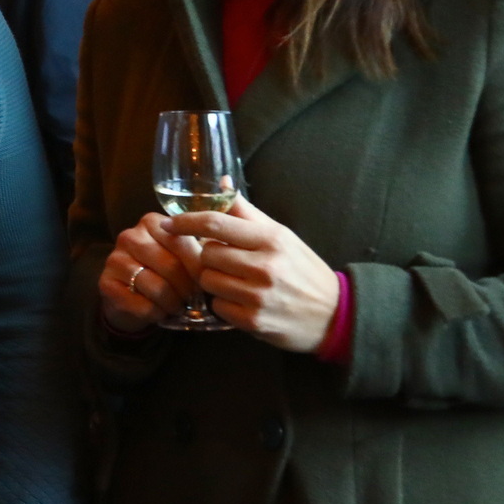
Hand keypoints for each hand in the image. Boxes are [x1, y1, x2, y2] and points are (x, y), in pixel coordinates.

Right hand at [97, 214, 203, 333]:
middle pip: (170, 266)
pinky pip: (140, 304)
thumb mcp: (181, 256)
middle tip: (191, 299)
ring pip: (156, 286)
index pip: (182, 243)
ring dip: (172, 303)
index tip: (205, 282)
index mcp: (151, 222)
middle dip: (186, 288)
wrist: (130, 296)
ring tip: (176, 306)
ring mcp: (114, 259)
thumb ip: (199, 251)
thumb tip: (222, 263)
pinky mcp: (105, 283)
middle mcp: (130, 236)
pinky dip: (155, 313)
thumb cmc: (164, 273)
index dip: (198, 268)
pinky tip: (158, 312)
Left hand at [166, 196, 340, 352]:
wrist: (335, 314)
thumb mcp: (281, 235)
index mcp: (271, 239)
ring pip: (207, 281)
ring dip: (214, 280)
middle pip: (206, 254)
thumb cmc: (302, 269)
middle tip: (227, 262)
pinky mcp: (254, 321)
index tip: (167, 223)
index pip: (215, 224)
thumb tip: (222, 182)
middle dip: (209, 257)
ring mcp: (259, 295)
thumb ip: (246, 212)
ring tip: (236, 282)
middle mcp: (265, 266)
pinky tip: (242, 301)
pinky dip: (223, 304)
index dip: (185, 221)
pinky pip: (217, 306)